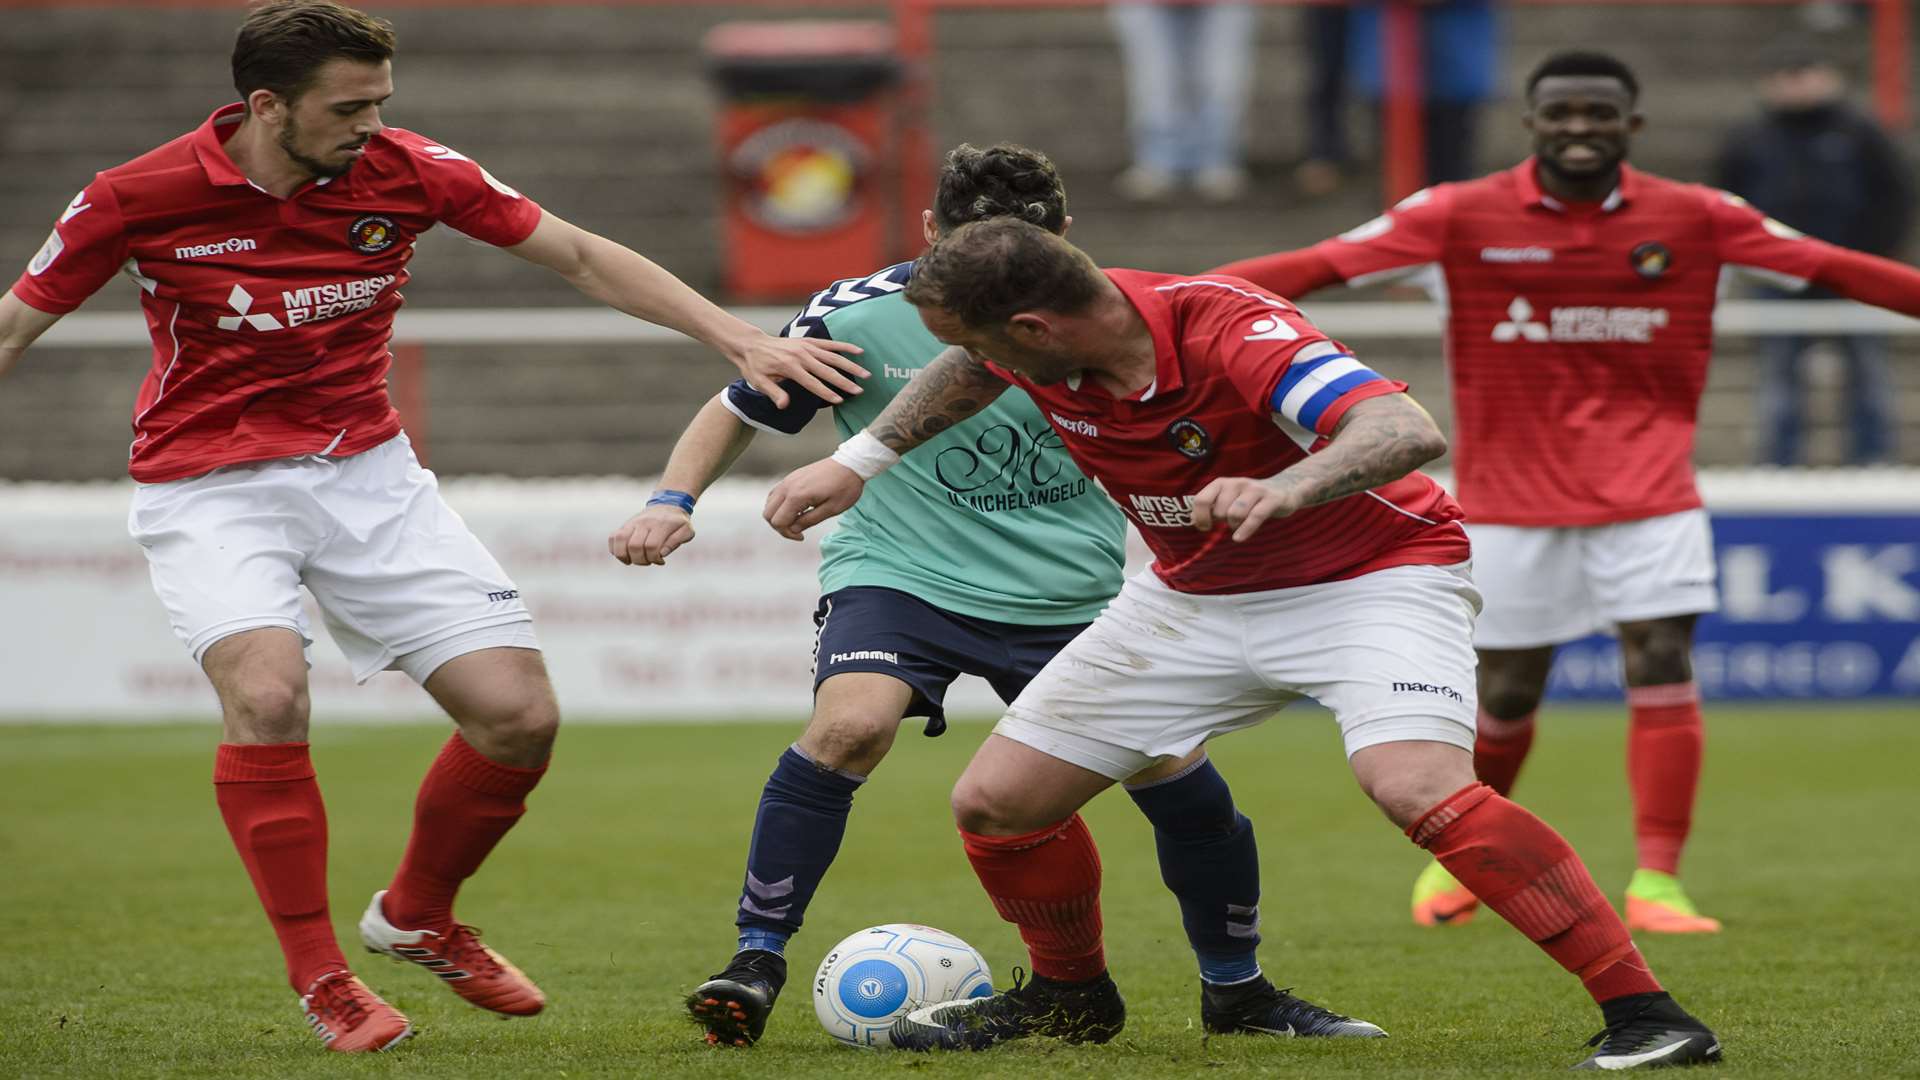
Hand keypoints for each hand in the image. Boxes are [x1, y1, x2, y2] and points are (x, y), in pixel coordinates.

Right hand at [607, 505, 694, 565]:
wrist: (668, 505)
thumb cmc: (678, 522)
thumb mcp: (687, 531)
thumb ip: (676, 542)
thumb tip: (662, 553)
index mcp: (661, 524)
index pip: (652, 546)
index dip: (654, 558)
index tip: (660, 561)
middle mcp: (644, 522)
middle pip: (635, 546)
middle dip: (641, 560)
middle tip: (649, 561)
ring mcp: (633, 523)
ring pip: (620, 540)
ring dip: (625, 556)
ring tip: (634, 560)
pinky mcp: (625, 525)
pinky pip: (613, 537)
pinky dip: (615, 550)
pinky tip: (626, 555)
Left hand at [731, 332, 866, 408]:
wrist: (751, 343)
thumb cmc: (754, 366)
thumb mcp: (758, 382)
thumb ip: (773, 393)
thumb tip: (785, 405)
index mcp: (790, 367)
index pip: (812, 383)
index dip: (827, 392)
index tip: (841, 400)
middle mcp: (801, 355)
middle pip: (827, 370)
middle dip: (844, 381)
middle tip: (860, 390)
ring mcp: (806, 346)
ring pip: (833, 356)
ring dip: (850, 365)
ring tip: (866, 374)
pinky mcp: (809, 341)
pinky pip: (830, 344)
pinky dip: (844, 347)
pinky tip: (858, 351)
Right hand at [763, 459, 865, 540]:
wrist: (850, 463)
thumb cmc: (845, 486)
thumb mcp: (831, 509)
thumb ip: (809, 520)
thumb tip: (793, 529)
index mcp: (797, 495)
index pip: (778, 521)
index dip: (787, 533)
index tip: (802, 536)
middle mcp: (788, 486)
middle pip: (768, 513)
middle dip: (780, 526)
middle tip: (798, 530)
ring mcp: (788, 479)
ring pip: (769, 503)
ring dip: (778, 515)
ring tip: (797, 519)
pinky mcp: (791, 477)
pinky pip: (775, 494)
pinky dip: (779, 505)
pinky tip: (796, 509)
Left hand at [1189, 477, 1301, 541]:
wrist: (1285, 488)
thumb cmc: (1249, 499)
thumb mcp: (1228, 499)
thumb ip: (1211, 507)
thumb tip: (1191, 520)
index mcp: (1223, 483)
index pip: (1202, 499)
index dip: (1199, 517)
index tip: (1204, 527)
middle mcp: (1238, 483)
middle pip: (1219, 509)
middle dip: (1221, 521)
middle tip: (1229, 523)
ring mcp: (1255, 490)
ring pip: (1235, 513)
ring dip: (1233, 525)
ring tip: (1237, 528)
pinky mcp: (1272, 499)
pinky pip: (1255, 516)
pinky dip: (1245, 530)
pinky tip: (1239, 538)